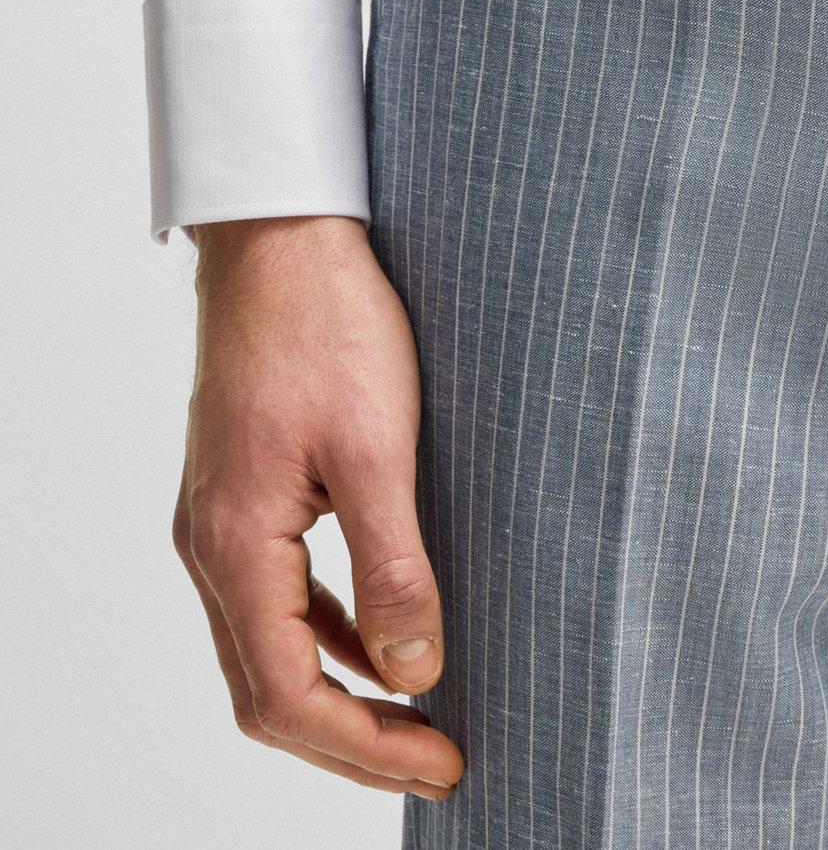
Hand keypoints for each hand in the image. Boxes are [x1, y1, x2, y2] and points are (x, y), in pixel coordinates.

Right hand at [172, 214, 462, 797]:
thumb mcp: (376, 447)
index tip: (444, 760)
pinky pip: (276, 597)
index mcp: (235, 542)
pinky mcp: (243, 492)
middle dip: (353, 739)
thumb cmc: (327, 325)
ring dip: (339, 694)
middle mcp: (211, 544)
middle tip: (439, 758)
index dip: (365, 746)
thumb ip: (393, 564)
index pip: (287, 695)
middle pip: (267, 690)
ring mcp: (219, 519)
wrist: (283, 239)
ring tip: (416, 718)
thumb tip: (415, 673)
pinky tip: (381, 634)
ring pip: (268, 649)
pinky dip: (327, 635)